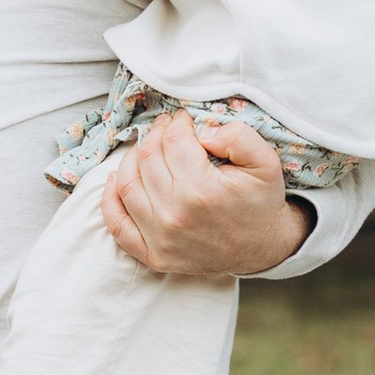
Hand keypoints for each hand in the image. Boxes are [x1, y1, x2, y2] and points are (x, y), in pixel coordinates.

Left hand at [103, 111, 310, 280]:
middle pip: (147, 158)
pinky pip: (117, 224)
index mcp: (201, 190)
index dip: (177, 123)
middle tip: (166, 128)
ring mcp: (160, 238)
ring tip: (146, 148)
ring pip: (126, 184)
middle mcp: (174, 215)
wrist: (262, 248)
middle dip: (155, 135)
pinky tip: (115, 179)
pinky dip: (109, 199)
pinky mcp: (153, 255)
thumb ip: (238, 136)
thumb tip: (201, 132)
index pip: (173, 141)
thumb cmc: (260, 201)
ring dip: (131, 159)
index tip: (182, 119)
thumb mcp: (265, 161)